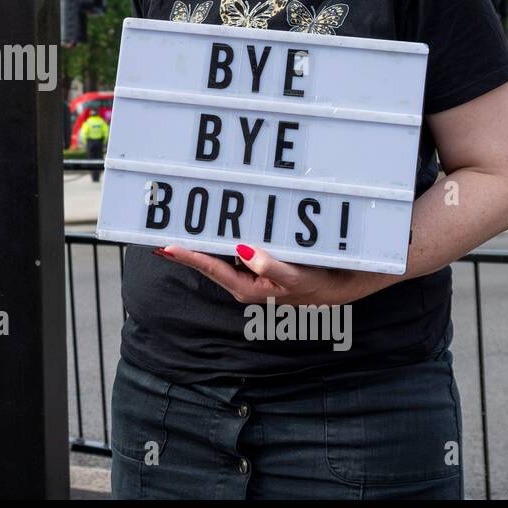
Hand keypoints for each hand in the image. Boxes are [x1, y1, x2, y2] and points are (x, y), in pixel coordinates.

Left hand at [154, 242, 393, 305]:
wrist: (349, 281)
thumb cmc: (324, 283)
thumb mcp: (300, 278)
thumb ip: (273, 266)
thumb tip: (243, 251)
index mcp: (249, 289)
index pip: (212, 269)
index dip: (188, 257)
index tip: (164, 246)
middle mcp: (246, 282)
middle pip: (210, 260)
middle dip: (187, 245)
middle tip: (157, 227)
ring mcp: (253, 272)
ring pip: (222, 252)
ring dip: (203, 238)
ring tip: (178, 218)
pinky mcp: (263, 262)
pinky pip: (237, 246)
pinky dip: (224, 234)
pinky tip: (216, 220)